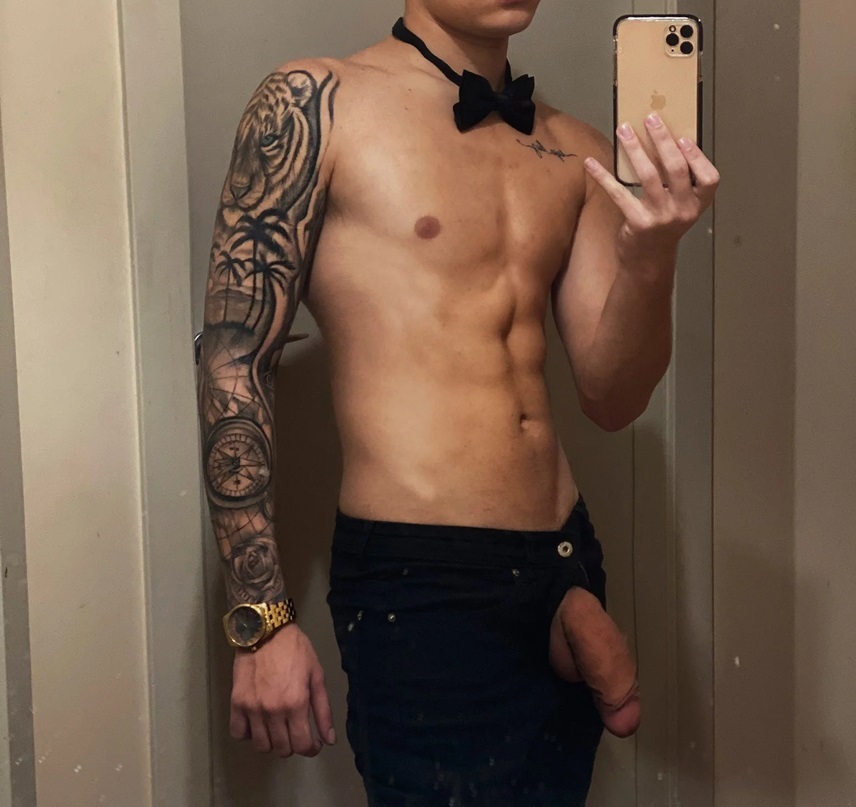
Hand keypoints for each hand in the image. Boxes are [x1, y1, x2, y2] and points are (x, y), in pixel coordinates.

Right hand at [230, 623, 335, 757]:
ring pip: (261, 745)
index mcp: (296, 703)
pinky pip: (238, 733)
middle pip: (281, 749)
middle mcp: (273, 710)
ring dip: (272, 742)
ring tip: (278, 728)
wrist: (266, 630)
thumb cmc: (295, 650)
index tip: (313, 744)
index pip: (302, 745)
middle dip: (293, 745)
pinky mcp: (236, 703)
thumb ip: (323, 710)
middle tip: (296, 732)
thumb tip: (329, 739)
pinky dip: (248, 734)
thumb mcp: (316, 675)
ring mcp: (252, 708)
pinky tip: (257, 723)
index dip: (310, 749)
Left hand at [584, 114, 719, 265]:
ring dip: (634, 149)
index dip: (697, 157)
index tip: (683, 138)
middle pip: (676, 168)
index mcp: (698, 203)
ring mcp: (661, 217)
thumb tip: (662, 140)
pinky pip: (619, 193)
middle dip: (662, 139)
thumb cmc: (663, 226)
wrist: (648, 261)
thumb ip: (678, 182)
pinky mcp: (638, 223)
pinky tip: (591, 164)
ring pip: (648, 176)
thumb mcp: (679, 206)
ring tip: (623, 130)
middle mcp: (683, 210)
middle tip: (650, 118)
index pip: (710, 178)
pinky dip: (604, 176)